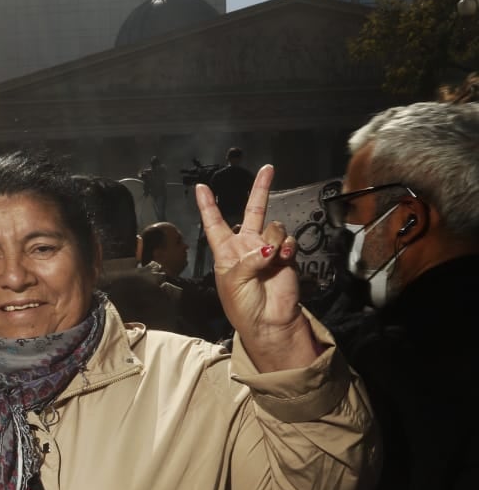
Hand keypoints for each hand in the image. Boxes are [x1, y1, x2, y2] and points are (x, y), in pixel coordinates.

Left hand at [196, 166, 318, 370]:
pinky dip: (285, 248)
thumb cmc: (243, 305)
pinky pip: (287, 240)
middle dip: (260, 189)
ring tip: (270, 259)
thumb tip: (268, 248)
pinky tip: (282, 260)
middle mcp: (247, 246)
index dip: (208, 206)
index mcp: (226, 252)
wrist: (269, 321)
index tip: (201, 188)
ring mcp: (267, 249)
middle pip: (253, 211)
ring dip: (272, 239)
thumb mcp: (234, 281)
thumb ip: (248, 260)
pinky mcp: (286, 255)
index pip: (215, 224)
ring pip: (273, 226)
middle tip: (268, 168)